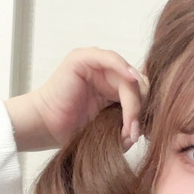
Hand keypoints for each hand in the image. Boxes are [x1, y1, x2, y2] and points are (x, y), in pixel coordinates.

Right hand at [5, 48, 147, 151]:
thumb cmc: (74, 130)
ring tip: (129, 125)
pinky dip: (122, 68)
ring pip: (128, 77)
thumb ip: (127, 126)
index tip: (140, 134)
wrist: (47, 127)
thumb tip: (143, 129)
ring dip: (132, 102)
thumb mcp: (109, 130)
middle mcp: (108, 74)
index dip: (145, 111)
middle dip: (140, 109)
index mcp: (116, 88)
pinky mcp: (83, 59)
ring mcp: (95, 64)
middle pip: (139, 85)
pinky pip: (110, 58)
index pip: (142, 93)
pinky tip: (131, 82)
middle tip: (134, 132)